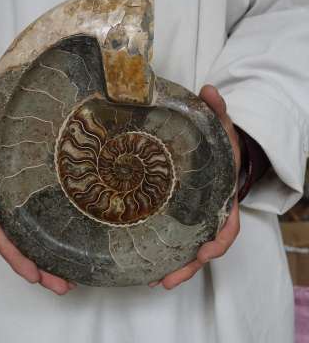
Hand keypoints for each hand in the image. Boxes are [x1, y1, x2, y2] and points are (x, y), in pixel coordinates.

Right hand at [0, 115, 75, 294]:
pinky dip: (53, 245)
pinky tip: (72, 253)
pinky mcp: (31, 207)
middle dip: (41, 270)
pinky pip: (40, 230)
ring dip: (50, 264)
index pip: (4, 236)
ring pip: (33, 244)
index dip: (17, 256)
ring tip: (73, 281)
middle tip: (65, 287)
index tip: (33, 275)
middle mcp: (7, 214)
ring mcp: (19, 213)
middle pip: (22, 249)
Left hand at [149, 84, 240, 289]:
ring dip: (173, 265)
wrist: (214, 151)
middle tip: (166, 280)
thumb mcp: (221, 126)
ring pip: (187, 247)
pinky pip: (173, 236)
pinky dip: (162, 251)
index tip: (205, 253)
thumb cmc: (220, 144)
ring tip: (151, 279)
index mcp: (223, 196)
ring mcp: (195, 216)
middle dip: (189, 265)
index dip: (218, 241)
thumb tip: (209, 90)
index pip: (227, 225)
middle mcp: (210, 211)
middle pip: (205, 246)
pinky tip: (142, 260)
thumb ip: (217, 109)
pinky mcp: (179, 214)